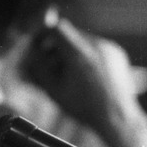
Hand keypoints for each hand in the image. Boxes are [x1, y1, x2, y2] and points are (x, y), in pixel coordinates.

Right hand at [22, 18, 146, 146]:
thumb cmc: (85, 108)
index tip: (39, 44)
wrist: (118, 118)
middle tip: (49, 62)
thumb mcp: (54, 91)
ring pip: (82, 40)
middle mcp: (96, 46)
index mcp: (78, 54)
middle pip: (69, 34)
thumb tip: (28, 57)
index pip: (57, 28)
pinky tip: (85, 75)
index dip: (44, 34)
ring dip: (71, 51)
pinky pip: (96, 46)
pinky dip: (86, 55)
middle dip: (56, 46)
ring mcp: (108, 48)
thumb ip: (39, 70)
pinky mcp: (117, 53)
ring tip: (68, 73)